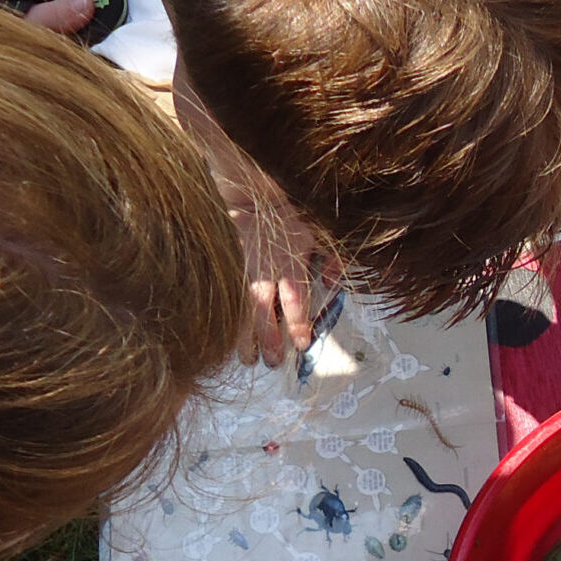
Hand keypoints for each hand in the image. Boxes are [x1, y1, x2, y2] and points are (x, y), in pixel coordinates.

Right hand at [224, 175, 328, 366]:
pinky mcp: (225, 268)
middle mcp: (263, 268)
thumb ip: (332, 260)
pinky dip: (225, 320)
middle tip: (272, 361)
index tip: (301, 343)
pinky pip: (224, 298)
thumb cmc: (290, 223)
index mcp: (289, 261)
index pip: (294, 296)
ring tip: (248, 359)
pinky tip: (225, 340)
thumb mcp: (319, 234)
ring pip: (239, 307)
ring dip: (244, 336)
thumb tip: (336, 283)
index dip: (297, 321)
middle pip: (264, 307)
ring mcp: (240, 269)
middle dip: (268, 336)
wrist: (253, 199)